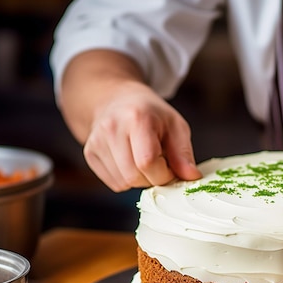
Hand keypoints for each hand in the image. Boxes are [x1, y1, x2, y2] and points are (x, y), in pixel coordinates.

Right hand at [83, 81, 201, 191]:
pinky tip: (131, 162)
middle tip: (160, 164)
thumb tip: (192, 178)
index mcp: (137, 118)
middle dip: (153, 178)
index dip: (164, 174)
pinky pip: (113, 183)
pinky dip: (127, 180)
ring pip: (123, 183)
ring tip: (144, 159)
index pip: (148, 162)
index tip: (171, 168)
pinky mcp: (90, 153)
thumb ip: (184, 153)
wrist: (117, 99)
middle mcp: (112, 129)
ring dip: (140, 180)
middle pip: (134, 177)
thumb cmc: (150, 113)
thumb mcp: (176, 126)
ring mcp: (96, 141)